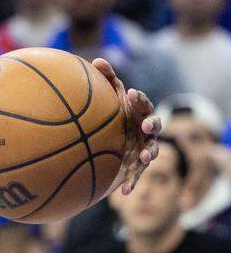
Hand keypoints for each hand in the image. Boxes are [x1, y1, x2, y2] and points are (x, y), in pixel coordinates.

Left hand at [92, 58, 160, 194]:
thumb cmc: (112, 112)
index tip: (132, 93)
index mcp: (138, 111)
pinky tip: (125, 192)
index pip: (143, 102)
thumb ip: (106, 79)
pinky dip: (133, 182)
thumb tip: (97, 60)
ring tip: (145, 158)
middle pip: (154, 124)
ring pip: (152, 150)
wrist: (112, 138)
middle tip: (145, 126)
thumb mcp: (109, 96)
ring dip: (150, 154)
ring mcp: (144, 146)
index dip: (139, 98)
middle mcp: (145, 128)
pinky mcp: (138, 164)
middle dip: (152, 124)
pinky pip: (138, 174)